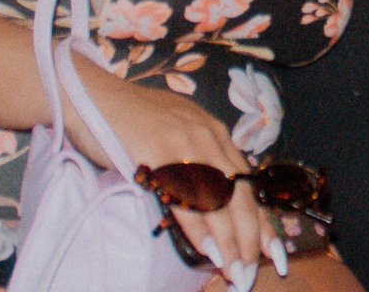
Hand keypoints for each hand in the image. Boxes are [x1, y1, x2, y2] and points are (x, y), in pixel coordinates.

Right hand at [71, 59, 278, 291]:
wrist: (95, 97)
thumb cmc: (133, 120)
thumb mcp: (178, 133)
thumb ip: (198, 160)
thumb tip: (213, 199)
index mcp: (215, 134)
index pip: (248, 183)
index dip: (261, 218)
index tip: (273, 249)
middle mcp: (208, 137)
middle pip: (240, 194)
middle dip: (250, 237)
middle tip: (251, 271)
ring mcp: (185, 143)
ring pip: (218, 199)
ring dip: (229, 240)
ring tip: (235, 270)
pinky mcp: (159, 152)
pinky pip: (184, 196)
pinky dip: (199, 227)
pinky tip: (208, 249)